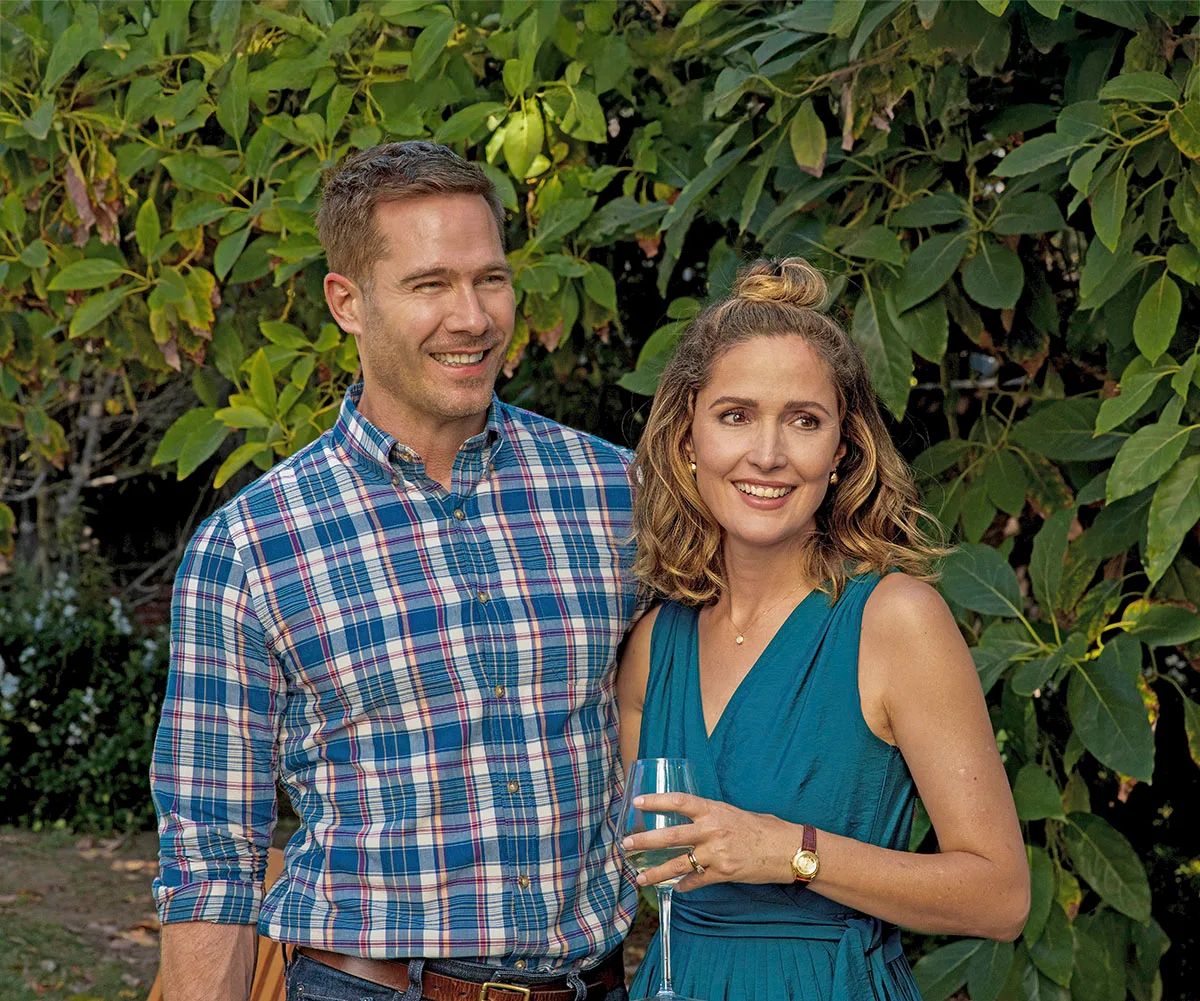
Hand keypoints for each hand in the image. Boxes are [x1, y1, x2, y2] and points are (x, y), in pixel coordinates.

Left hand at [621, 792, 796, 890]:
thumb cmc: (764, 828)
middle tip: (626, 844)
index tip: (637, 802)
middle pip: (670, 836)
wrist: (788, 849)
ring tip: (640, 878)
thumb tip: (694, 821)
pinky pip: (696, 881)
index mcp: (715, 809)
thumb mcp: (735, 813)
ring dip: (656, 872)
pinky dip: (684, 885)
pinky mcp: (724, 873)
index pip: (679, 801)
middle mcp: (712, 830)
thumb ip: (713, 817)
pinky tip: (676, 888)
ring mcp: (717, 853)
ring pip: (677, 864)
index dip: (656, 801)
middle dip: (644, 841)